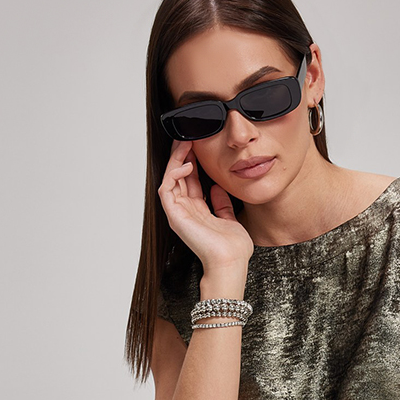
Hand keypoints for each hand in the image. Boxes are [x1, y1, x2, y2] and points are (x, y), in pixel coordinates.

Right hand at [158, 140, 253, 272]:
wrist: (231, 262)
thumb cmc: (233, 248)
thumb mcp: (230, 218)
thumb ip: (222, 204)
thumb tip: (219, 187)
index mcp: (197, 211)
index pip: (190, 181)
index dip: (192, 162)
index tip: (199, 146)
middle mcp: (185, 211)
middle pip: (178, 176)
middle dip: (181, 155)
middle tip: (188, 137)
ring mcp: (178, 213)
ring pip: (170, 178)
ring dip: (176, 159)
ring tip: (185, 143)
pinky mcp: (175, 215)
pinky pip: (167, 189)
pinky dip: (174, 174)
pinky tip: (186, 165)